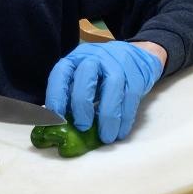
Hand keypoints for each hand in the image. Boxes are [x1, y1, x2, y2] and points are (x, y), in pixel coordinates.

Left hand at [45, 41, 163, 142]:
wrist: (136, 56)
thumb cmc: (103, 72)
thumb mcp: (83, 77)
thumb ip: (72, 94)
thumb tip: (60, 123)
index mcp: (76, 58)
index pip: (61, 73)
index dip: (56, 96)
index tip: (56, 119)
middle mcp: (95, 57)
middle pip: (86, 78)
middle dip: (82, 106)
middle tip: (82, 128)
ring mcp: (117, 64)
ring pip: (112, 88)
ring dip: (108, 116)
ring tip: (105, 137)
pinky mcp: (136, 75)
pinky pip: (130, 98)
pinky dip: (125, 118)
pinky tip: (120, 132)